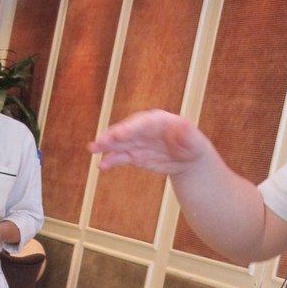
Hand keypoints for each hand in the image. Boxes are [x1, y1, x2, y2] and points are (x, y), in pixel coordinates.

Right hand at [89, 110, 206, 173]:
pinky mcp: (134, 155)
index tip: (120, 134)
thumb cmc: (191, 145)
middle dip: (112, 136)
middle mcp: (143, 129)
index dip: (130, 128)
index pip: (141, 123)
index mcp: (157, 121)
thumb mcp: (193, 140)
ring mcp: (137, 142)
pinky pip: (120, 157)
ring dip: (105, 146)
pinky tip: (101, 166)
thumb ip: (187, 133)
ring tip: (93, 150)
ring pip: (119, 143)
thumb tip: (186, 126)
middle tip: (100, 142)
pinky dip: (110, 161)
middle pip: (125, 131)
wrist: (187, 157)